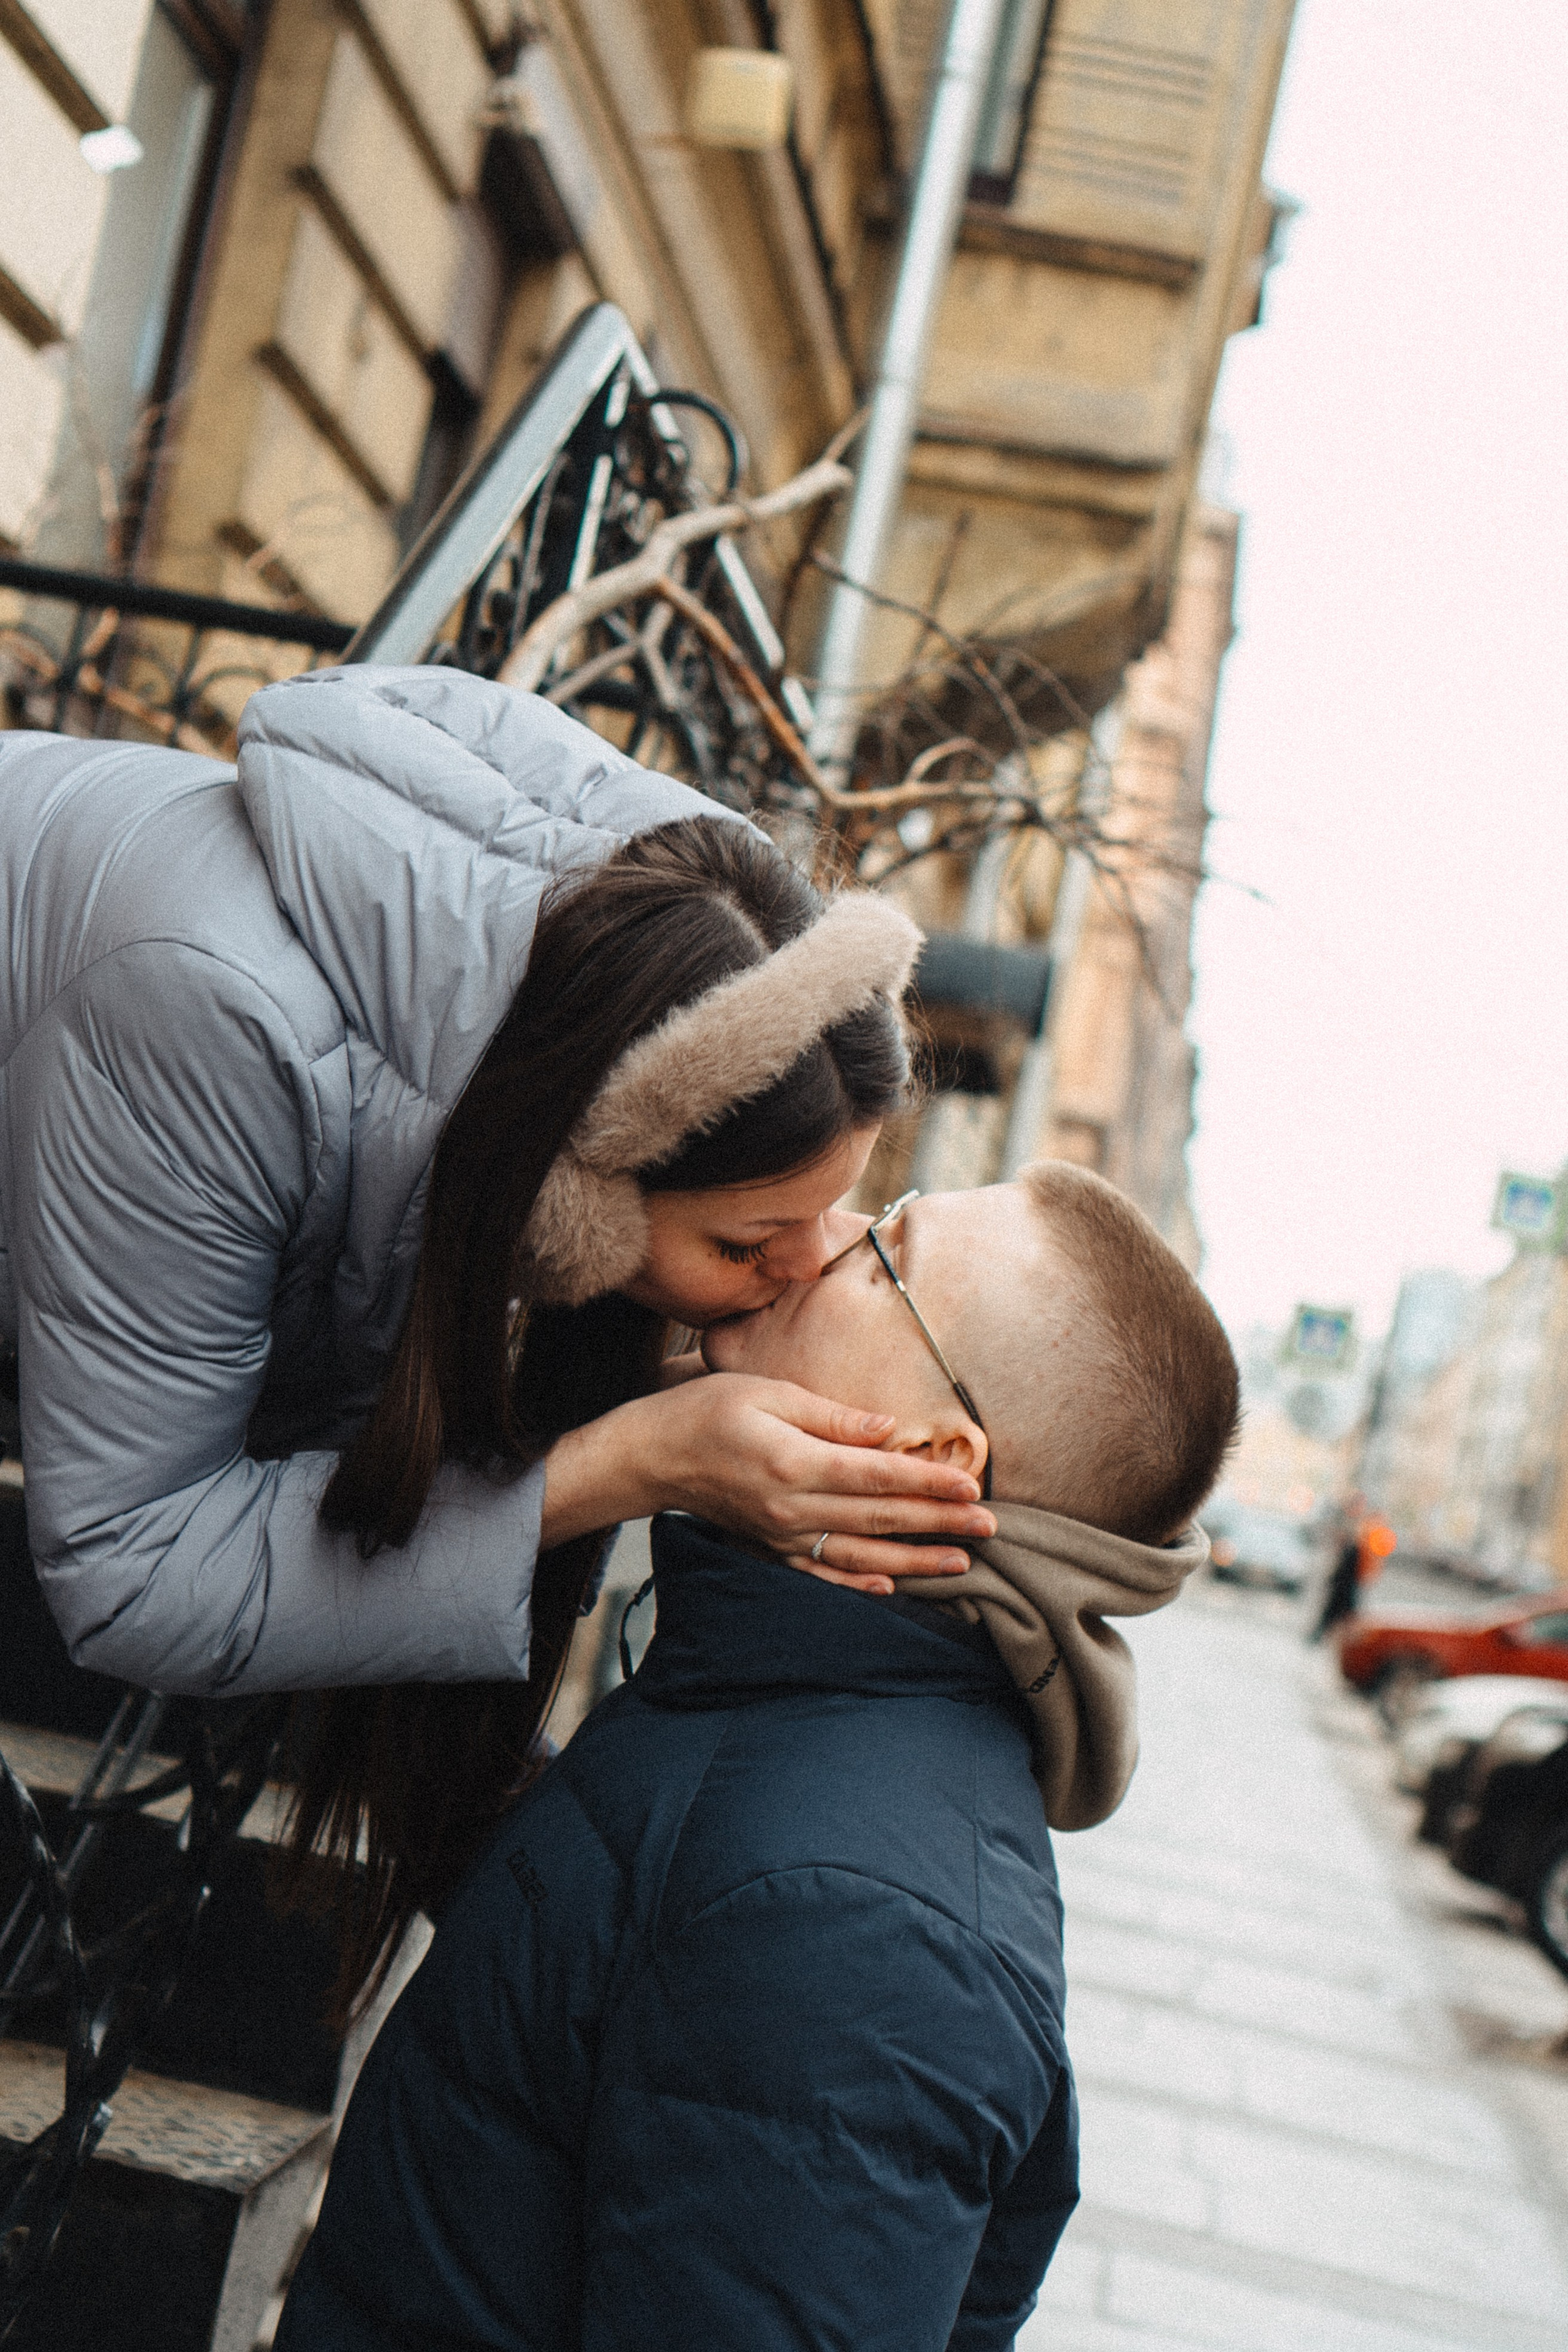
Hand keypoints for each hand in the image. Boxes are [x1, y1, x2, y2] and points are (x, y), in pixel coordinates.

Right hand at [540, 1374, 994, 1594]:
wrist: (652, 1456)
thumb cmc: (708, 1411)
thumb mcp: (770, 1392)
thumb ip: (833, 1416)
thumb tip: (889, 1430)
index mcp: (796, 1462)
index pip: (878, 1476)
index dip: (928, 1482)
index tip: (971, 1485)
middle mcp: (792, 1507)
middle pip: (879, 1517)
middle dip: (939, 1522)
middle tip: (989, 1526)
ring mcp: (781, 1535)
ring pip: (860, 1553)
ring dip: (913, 1560)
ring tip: (960, 1562)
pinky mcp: (770, 1548)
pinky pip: (821, 1572)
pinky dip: (857, 1582)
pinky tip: (889, 1586)